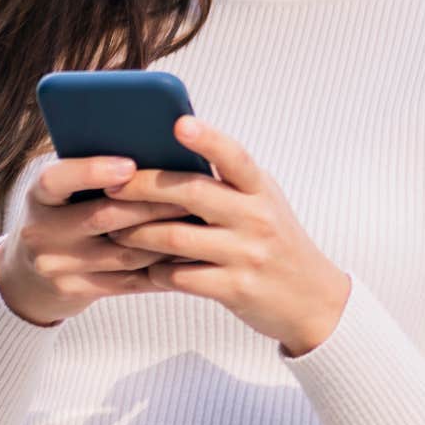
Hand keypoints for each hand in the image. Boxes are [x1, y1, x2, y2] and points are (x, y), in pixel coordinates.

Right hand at [0, 154, 195, 326]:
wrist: (29, 274)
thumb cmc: (62, 214)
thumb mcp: (63, 190)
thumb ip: (93, 172)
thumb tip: (153, 149)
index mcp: (38, 195)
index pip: (57, 179)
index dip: (92, 172)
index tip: (130, 166)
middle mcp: (40, 232)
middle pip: (102, 218)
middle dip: (150, 205)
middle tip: (192, 193)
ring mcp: (56, 266)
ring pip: (122, 253)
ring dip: (164, 239)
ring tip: (198, 223)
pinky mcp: (75, 291)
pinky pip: (127, 282)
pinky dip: (160, 269)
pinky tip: (187, 257)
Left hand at [103, 115, 350, 356]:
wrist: (313, 301)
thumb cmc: (275, 243)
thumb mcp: (263, 204)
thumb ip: (227, 182)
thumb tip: (170, 153)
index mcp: (262, 190)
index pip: (235, 156)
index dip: (208, 139)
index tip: (179, 123)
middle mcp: (256, 218)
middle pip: (192, 193)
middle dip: (144, 188)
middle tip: (111, 186)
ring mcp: (247, 254)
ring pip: (176, 237)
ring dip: (137, 233)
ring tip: (114, 229)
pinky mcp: (235, 289)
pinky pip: (181, 277)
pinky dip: (155, 271)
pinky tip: (143, 267)